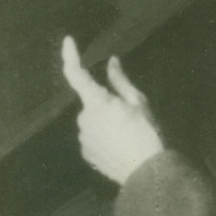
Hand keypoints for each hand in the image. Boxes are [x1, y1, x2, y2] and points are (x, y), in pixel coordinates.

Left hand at [61, 35, 163, 185]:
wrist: (146, 174)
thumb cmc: (146, 133)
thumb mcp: (138, 102)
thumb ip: (120, 81)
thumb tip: (111, 62)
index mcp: (96, 102)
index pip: (76, 74)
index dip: (70, 55)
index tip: (68, 40)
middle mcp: (84, 119)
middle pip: (90, 101)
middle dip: (103, 102)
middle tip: (126, 113)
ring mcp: (83, 138)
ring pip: (91, 119)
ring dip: (103, 120)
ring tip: (126, 132)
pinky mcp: (86, 153)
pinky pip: (92, 136)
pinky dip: (102, 136)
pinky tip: (119, 144)